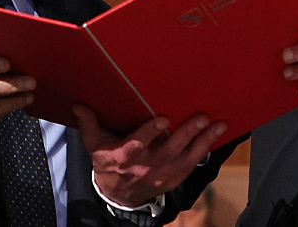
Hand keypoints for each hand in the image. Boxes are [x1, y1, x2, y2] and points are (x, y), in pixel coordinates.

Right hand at [74, 105, 226, 207]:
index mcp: (124, 157)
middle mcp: (145, 167)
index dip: (151, 132)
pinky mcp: (172, 180)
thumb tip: (79, 105)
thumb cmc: (107, 161)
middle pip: (168, 151)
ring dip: (203, 142)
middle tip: (202, 117)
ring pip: (185, 160)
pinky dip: (204, 153)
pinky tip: (214, 139)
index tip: (164, 118)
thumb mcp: (94, 143)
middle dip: (187, 134)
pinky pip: (191, 167)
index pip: (137, 144)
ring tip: (218, 125)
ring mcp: (160, 175)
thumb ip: (89, 123)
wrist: (117, 193)